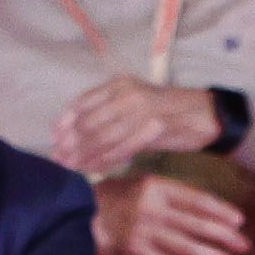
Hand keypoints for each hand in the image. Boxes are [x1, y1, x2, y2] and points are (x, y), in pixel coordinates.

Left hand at [53, 76, 222, 177]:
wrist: (201, 114)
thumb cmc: (163, 111)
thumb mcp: (132, 103)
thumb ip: (107, 115)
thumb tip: (76, 134)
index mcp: (118, 85)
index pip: (83, 102)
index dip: (65, 121)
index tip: (53, 138)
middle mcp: (127, 94)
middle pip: (90, 122)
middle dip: (71, 143)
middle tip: (57, 158)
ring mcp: (141, 110)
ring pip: (103, 137)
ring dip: (83, 154)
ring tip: (70, 166)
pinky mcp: (154, 129)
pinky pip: (122, 149)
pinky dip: (104, 160)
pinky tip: (93, 168)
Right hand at [93, 169, 253, 254]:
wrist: (81, 211)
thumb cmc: (116, 195)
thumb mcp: (142, 182)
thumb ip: (170, 193)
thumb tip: (203, 208)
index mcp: (156, 186)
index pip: (197, 199)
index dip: (221, 210)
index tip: (239, 220)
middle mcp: (153, 207)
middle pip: (196, 223)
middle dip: (223, 235)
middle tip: (243, 244)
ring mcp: (144, 230)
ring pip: (184, 244)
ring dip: (210, 254)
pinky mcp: (134, 249)